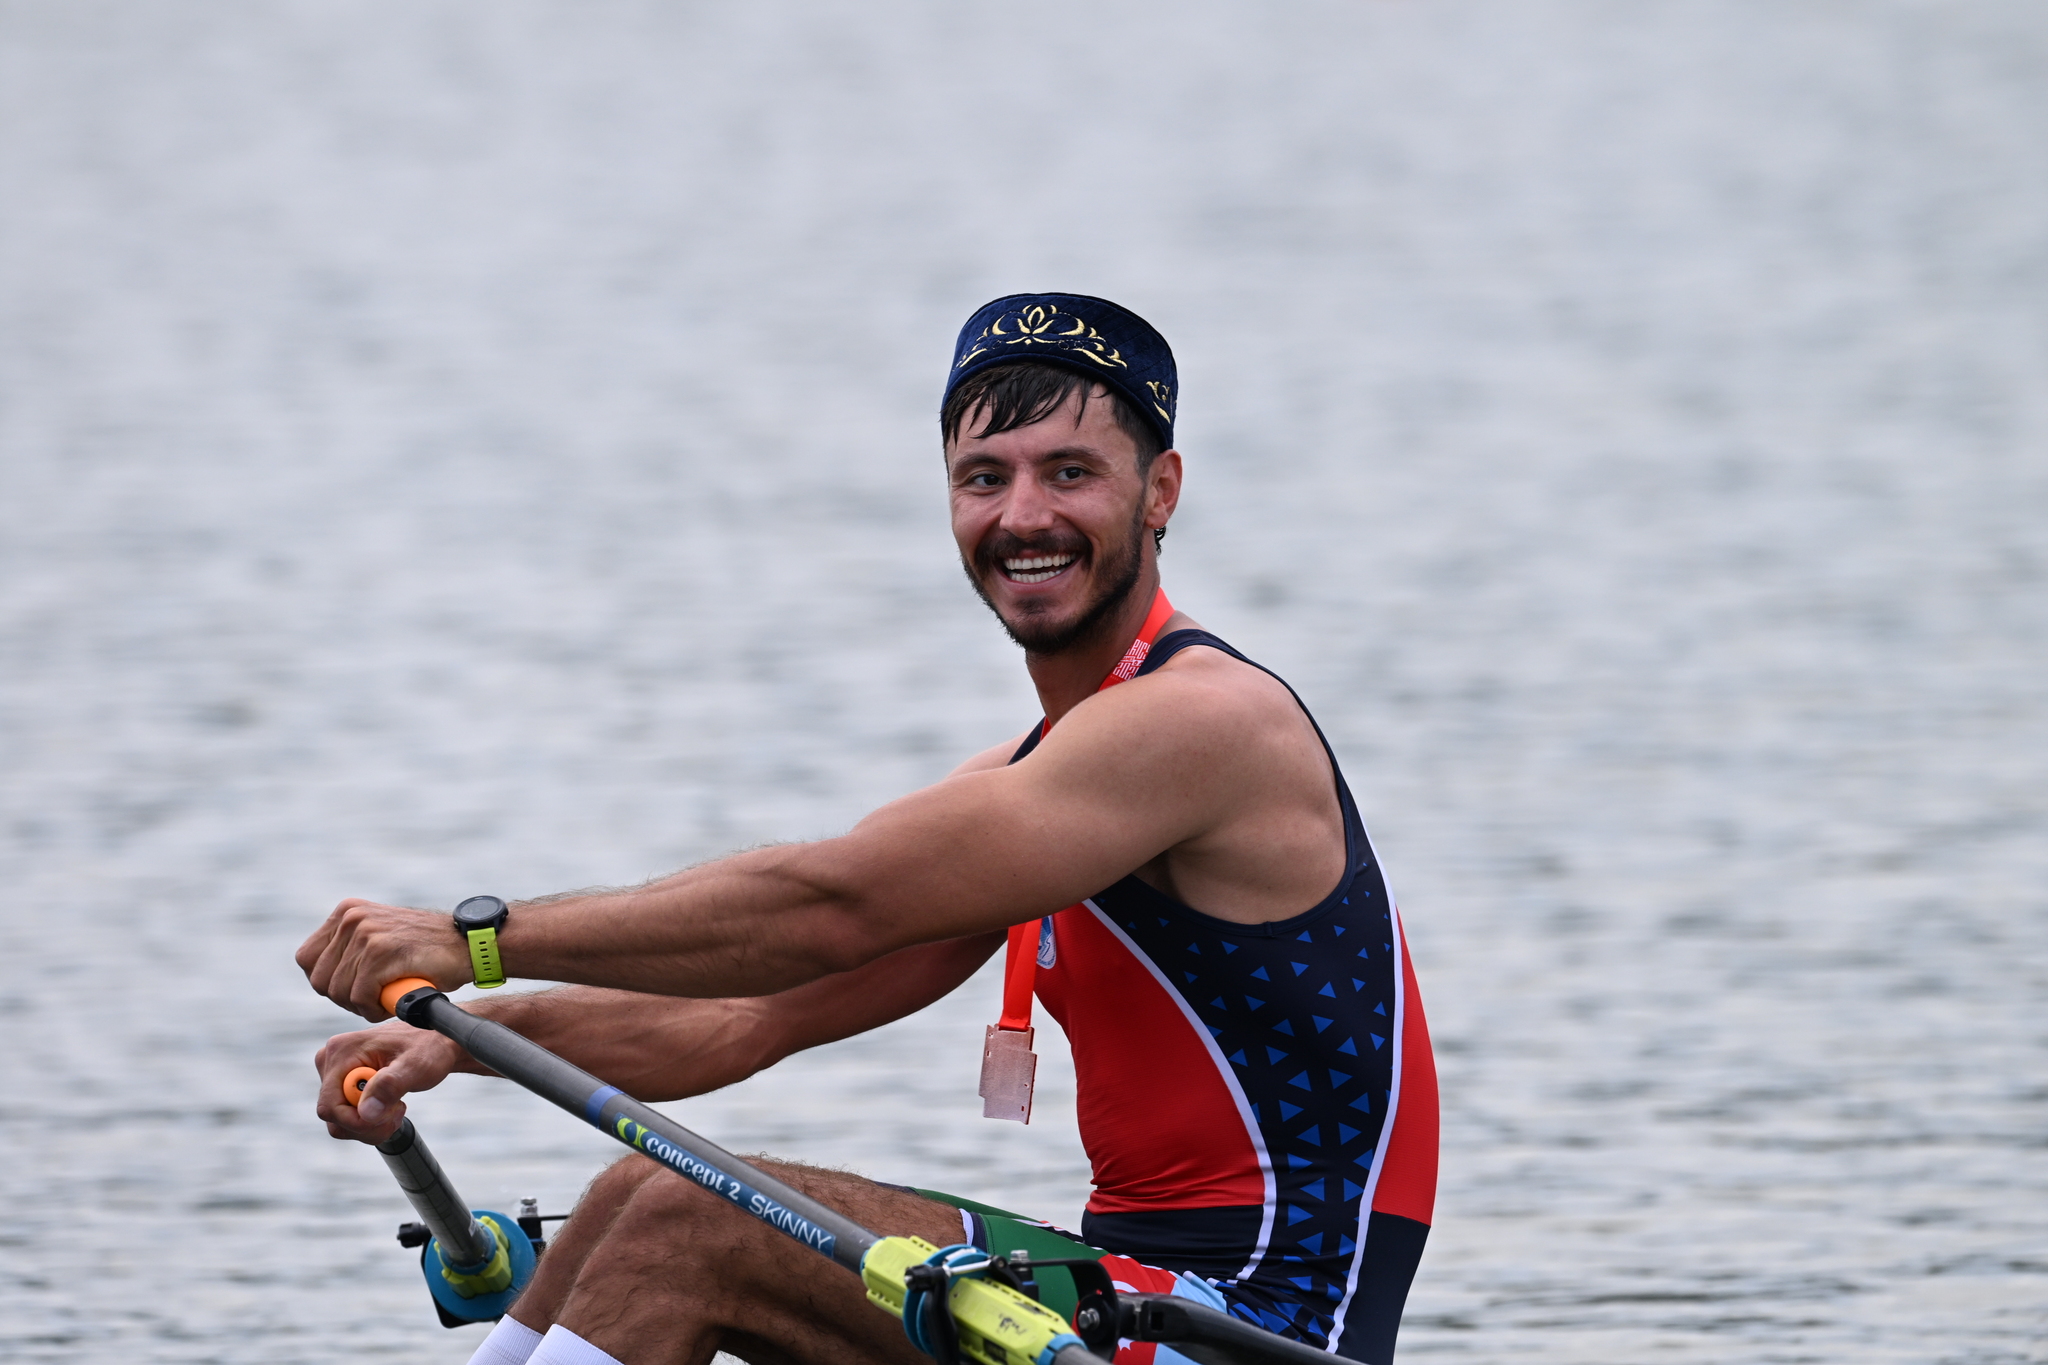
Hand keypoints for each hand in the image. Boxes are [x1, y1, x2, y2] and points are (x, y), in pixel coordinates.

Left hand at [296, 897, 470, 1020]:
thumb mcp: (380, 938)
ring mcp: (365, 932)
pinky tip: (395, 1001)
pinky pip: (359, 996)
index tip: (353, 989)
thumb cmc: (428, 952)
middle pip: (319, 979)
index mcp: (346, 912)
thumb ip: (350, 951)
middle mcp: (351, 917)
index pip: (307, 959)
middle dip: (344, 998)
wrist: (470, 945)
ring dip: (362, 1006)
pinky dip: (375, 1009)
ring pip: (339, 991)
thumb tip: (320, 980)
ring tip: (388, 998)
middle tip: (373, 999)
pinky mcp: (380, 951)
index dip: (328, 981)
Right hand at [314, 1020, 465, 1142]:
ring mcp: (336, 1074)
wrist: (435, 1044)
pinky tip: (390, 1106)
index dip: (356, 1122)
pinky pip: (348, 1118)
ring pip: (341, 1122)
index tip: (388, 1115)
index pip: (330, 1106)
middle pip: (334, 1117)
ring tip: (396, 1107)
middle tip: (398, 1111)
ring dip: (370, 1125)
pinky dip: (369, 1121)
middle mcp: (331, 1061)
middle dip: (368, 1124)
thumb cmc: (428, 1048)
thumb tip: (366, 1112)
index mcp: (341, 1051)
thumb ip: (391, 1085)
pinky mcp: (344, 1085)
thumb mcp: (416, 1065)